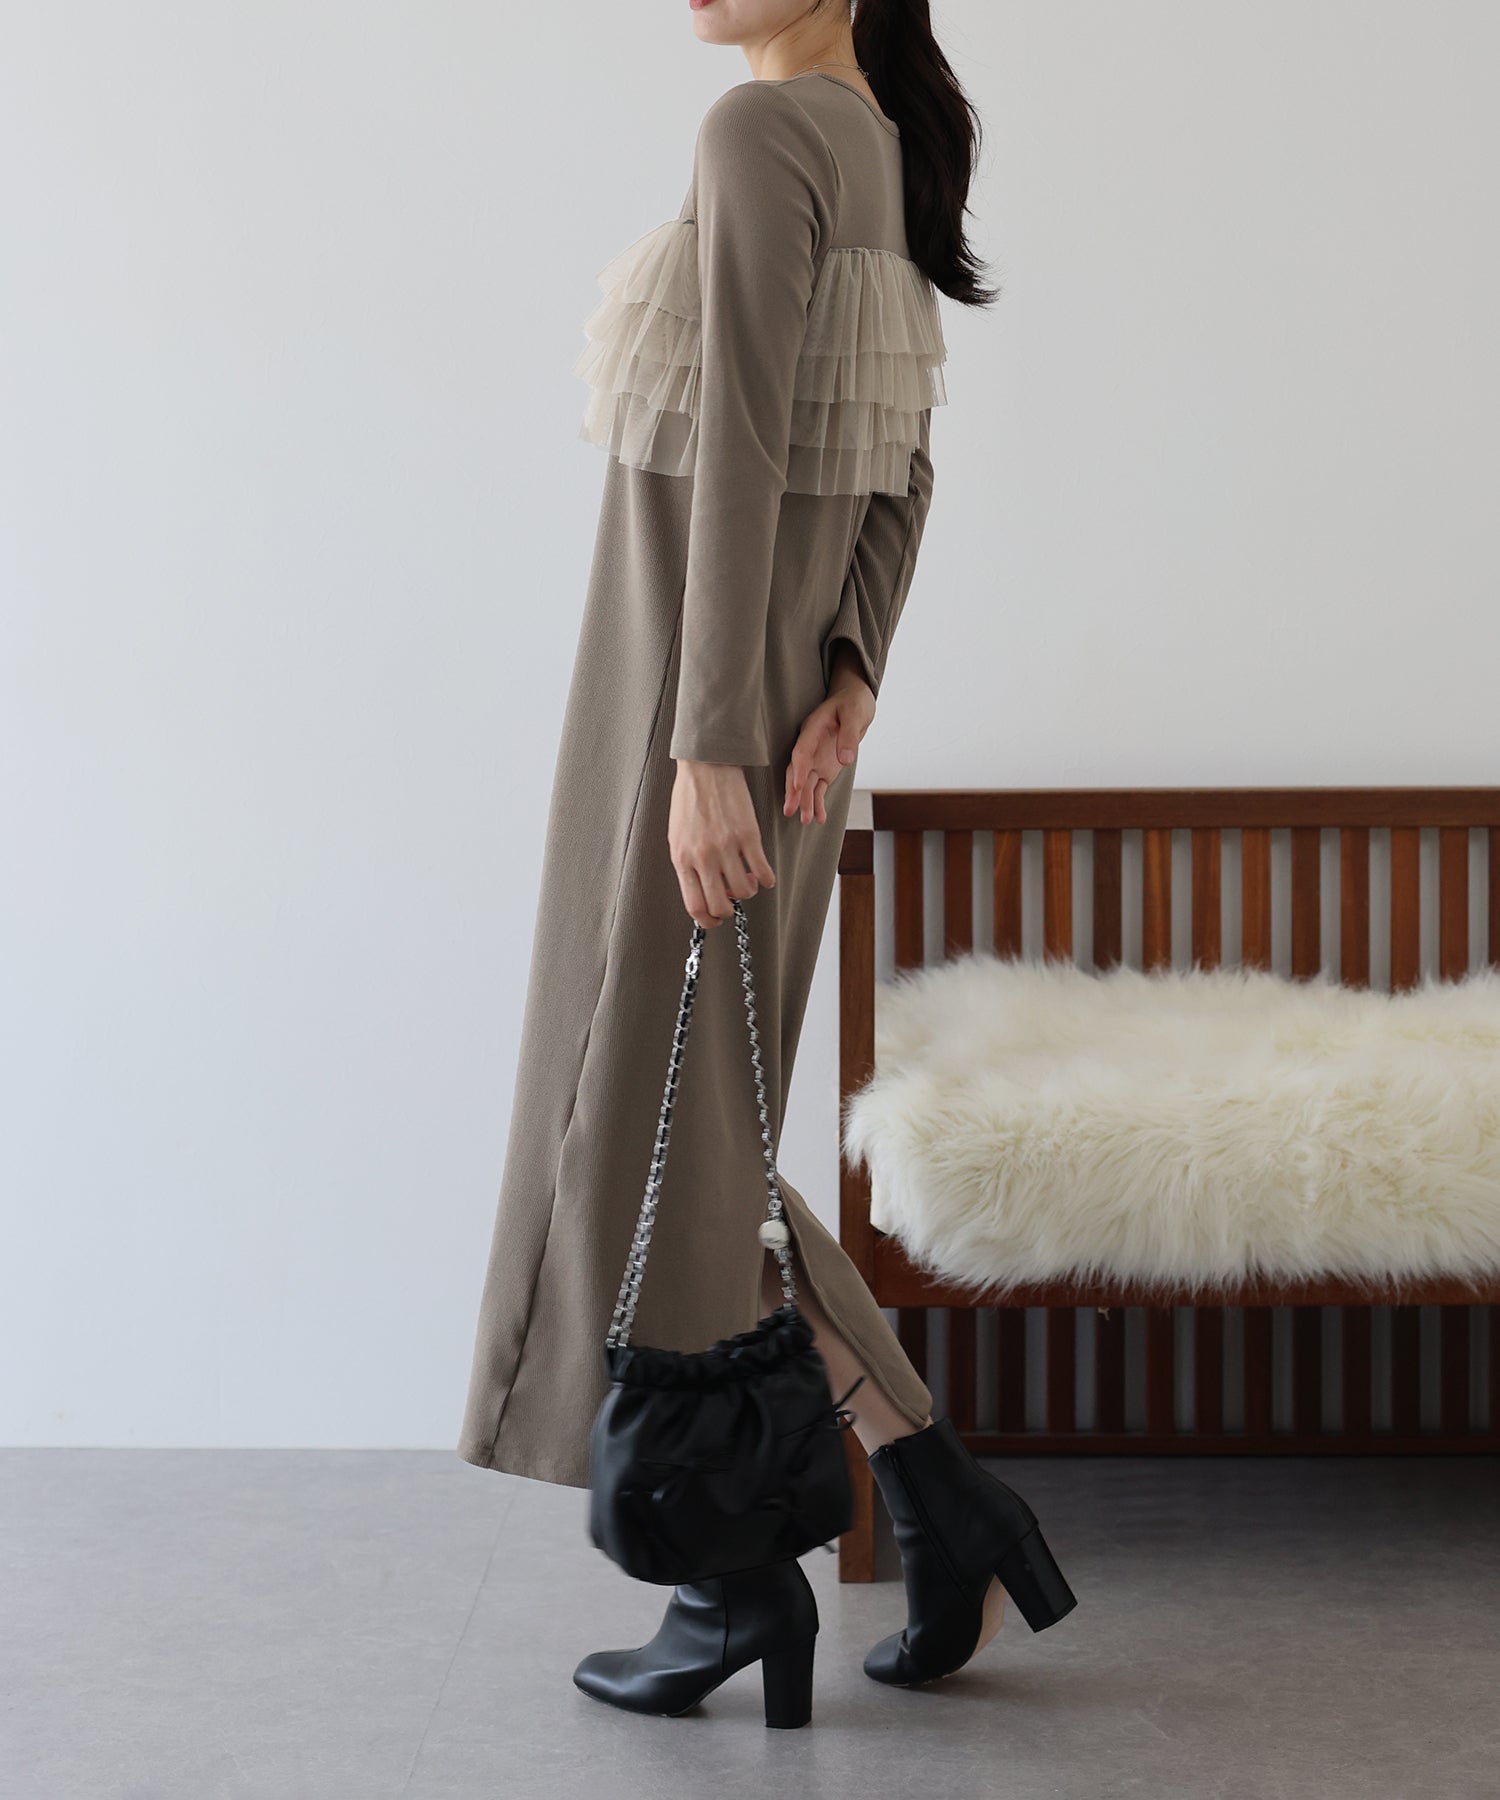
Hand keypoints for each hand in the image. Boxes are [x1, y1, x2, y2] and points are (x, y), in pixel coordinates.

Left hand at [669, 760, 775, 928]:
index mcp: (682, 859)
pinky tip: (764, 875)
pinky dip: (766, 879)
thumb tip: (704, 890)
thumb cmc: (689, 800)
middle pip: (720, 906)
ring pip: (744, 892)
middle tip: (732, 901)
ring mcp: (727, 847)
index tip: (715, 919)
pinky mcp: (749, 836)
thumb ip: (688, 864)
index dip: (707, 920)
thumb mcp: (678, 836)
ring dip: (748, 892)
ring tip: (747, 880)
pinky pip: (762, 871)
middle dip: (728, 911)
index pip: (695, 905)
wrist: (706, 767)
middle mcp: (704, 857)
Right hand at [783, 650, 875, 825]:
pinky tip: (820, 819)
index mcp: (812, 730)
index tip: (796, 785)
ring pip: (806, 783)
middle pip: (797, 771)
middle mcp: (810, 747)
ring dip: (805, 802)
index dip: (797, 768)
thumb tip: (845, 761)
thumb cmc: (853, 703)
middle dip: (793, 791)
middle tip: (790, 810)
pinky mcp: (825, 769)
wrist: (855, 701)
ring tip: (805, 821)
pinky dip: (818, 803)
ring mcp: (816, 759)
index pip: (801, 751)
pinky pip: (819, 788)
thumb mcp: (854, 714)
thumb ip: (849, 736)